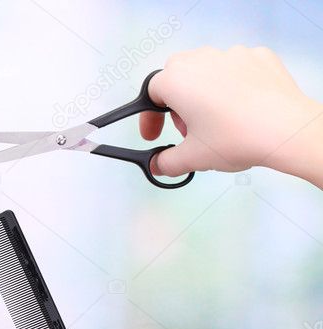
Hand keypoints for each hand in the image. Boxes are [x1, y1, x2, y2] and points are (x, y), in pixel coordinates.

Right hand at [141, 45, 322, 177]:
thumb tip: (157, 165)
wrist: (286, 130)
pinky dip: (233, 84)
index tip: (154, 136)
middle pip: (177, 74)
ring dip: (203, 92)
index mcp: (177, 80)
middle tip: (187, 128)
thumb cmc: (235, 139)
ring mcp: (232, 55)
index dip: (150, 118)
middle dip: (176, 101)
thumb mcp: (192, 158)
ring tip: (216, 119)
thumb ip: (166, 162)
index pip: (151, 93)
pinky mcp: (259, 57)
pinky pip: (237, 68)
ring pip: (207, 70)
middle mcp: (201, 60)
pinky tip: (241, 106)